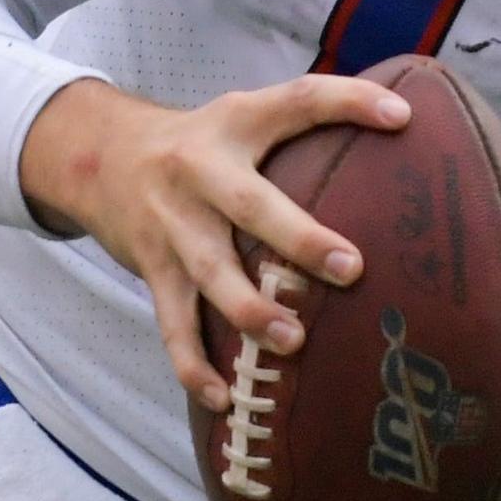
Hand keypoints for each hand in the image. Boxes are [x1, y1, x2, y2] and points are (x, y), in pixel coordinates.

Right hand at [15, 73, 406, 412]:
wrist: (95, 155)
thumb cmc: (199, 141)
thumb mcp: (245, 115)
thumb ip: (308, 119)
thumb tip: (405, 120)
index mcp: (236, 124)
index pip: (299, 101)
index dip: (349, 102)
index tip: (403, 118)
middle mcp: (199, 171)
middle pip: (250, 205)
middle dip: (298, 239)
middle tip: (351, 269)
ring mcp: (171, 224)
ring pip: (209, 272)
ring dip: (249, 310)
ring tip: (292, 341)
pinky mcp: (152, 270)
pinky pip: (172, 324)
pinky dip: (193, 365)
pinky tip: (223, 398)